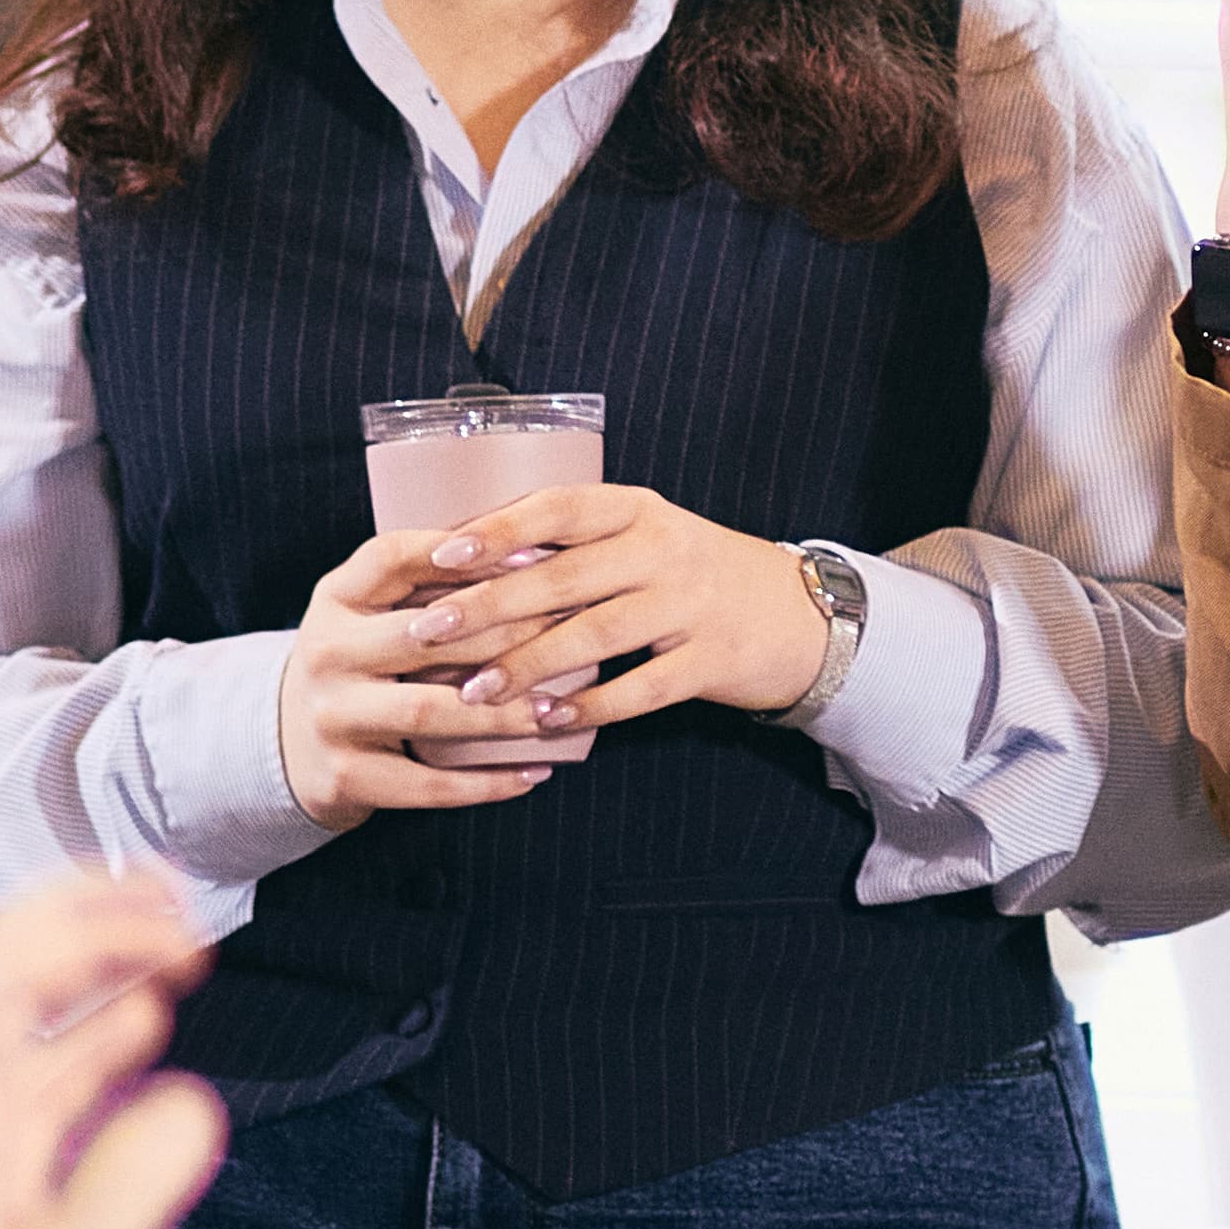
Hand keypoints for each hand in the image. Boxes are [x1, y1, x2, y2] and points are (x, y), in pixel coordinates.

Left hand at [0, 870, 226, 1228]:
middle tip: (173, 899)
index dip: (95, 934)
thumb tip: (192, 1101)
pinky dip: (84, 1034)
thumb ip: (128, 1189)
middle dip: (81, 916)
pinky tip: (139, 1029)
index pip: (7, 979)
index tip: (183, 931)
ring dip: (83, 963)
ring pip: (7, 1015)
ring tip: (167, 940)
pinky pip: (27, 1074)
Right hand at [269, 522, 593, 824]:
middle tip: (570, 634)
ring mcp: (331, 717)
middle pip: (422, 636)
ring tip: (556, 710)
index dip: (460, 554)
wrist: (289, 746)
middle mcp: (325, 653)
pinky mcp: (344, 777)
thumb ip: (428, 585)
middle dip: (504, 634)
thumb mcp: (370, 613)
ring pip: (428, 711)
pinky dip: (485, 783)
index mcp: (335, 598)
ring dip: (500, 713)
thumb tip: (535, 549)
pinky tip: (534, 775)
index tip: (534, 556)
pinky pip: (426, 784)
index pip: (392, 558)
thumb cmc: (362, 665)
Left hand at [413, 479, 832, 732]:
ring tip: (476, 691)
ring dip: (529, 665)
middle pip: (565, 575)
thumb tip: (470, 566)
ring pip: (597, 633)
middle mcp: (664, 549)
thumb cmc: (694, 575)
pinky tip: (548, 721)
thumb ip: (575, 545)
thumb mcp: (644, 538)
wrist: (799, 615)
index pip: (559, 507)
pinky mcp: (712, 661)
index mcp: (638, 510)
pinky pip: (642, 688)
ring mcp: (692, 606)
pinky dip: (592, 706)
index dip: (497, 529)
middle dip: (491, 605)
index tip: (442, 555)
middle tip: (430, 631)